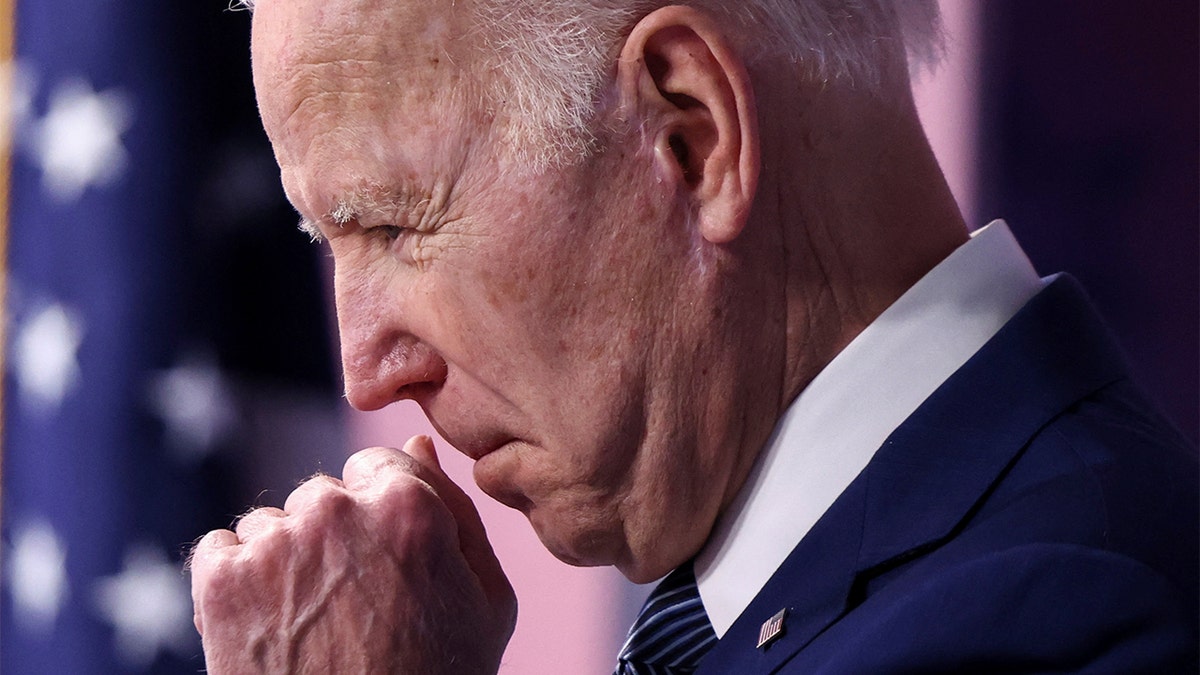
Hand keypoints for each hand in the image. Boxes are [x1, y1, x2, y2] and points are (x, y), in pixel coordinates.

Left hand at [190, 436, 516, 673]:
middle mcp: (336, 509)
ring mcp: (274, 542)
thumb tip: (418, 444)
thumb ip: (458, 511)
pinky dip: (235, 583)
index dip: (385, 518)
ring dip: (284, 560)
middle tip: (352, 606)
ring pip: (272, 523)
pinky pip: (220, 549)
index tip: (385, 566)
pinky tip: (268, 628)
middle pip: (325, 494)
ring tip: (311, 625)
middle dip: (334, 536)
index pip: (381, 465)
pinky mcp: (220, 579)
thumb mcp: (486, 602)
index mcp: (409, 505)